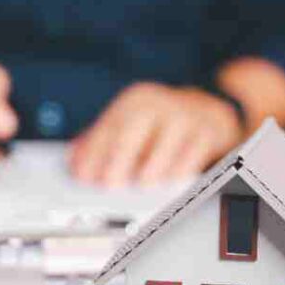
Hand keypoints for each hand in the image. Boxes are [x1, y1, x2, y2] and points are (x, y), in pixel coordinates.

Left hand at [68, 83, 242, 186]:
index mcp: (135, 100)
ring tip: (142, 183)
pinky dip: (181, 168)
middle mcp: (158, 103)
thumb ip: (101, 139)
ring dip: (153, 165)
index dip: (93, 151)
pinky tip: (170, 180)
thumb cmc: (162, 123)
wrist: (210, 110)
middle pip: (134, 128)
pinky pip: (193, 151)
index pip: (109, 125)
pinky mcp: (208, 130)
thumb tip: (74, 160)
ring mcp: (185, 115)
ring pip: (166, 141)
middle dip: (119, 157)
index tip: (82, 175)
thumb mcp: (132, 122)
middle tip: (109, 184)